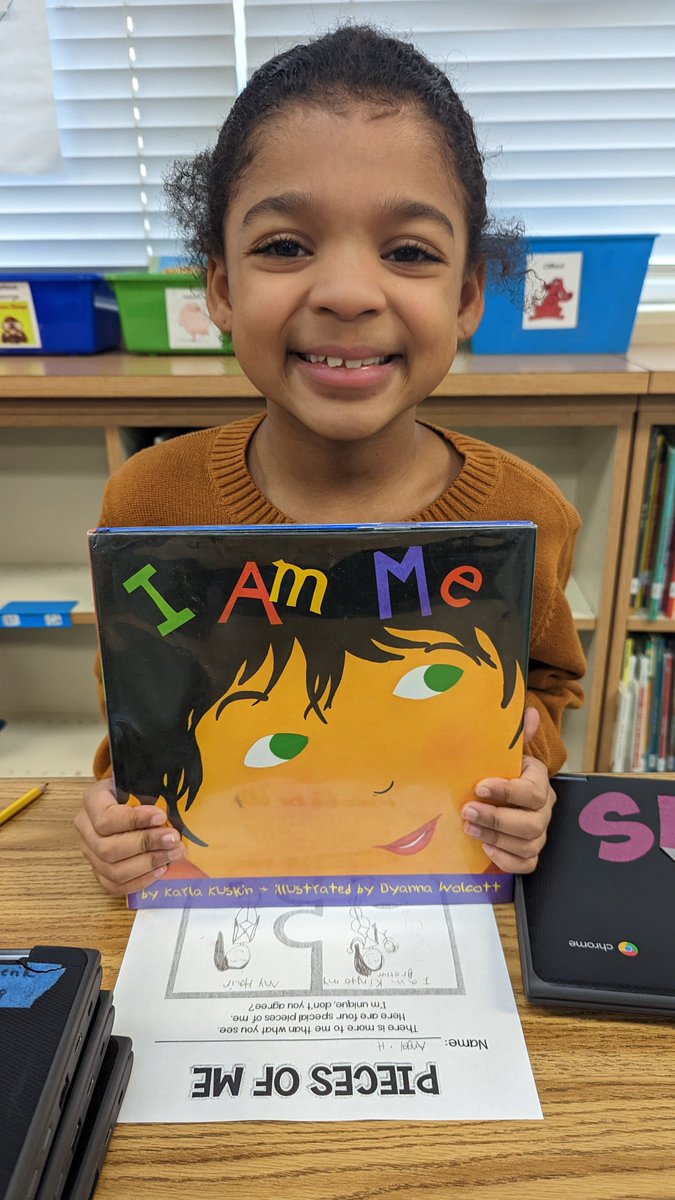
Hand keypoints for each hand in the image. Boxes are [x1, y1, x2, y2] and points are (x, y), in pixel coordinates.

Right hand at [74, 778, 185, 895]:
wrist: (127, 798)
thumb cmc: (136, 790)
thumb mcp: (140, 782)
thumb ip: (151, 791)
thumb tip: (170, 812)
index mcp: (92, 800)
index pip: (106, 818)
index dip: (134, 821)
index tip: (161, 817)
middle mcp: (85, 828)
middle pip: (108, 848)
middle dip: (145, 845)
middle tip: (174, 839)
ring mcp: (90, 852)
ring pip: (112, 870)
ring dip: (147, 864)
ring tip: (173, 854)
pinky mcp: (99, 871)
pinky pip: (115, 885)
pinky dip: (140, 880)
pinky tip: (161, 869)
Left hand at [461, 707, 554, 873]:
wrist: (505, 791)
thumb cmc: (502, 769)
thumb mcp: (505, 751)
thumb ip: (515, 734)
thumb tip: (529, 712)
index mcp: (539, 781)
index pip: (532, 792)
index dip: (507, 792)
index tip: (479, 787)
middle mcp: (544, 809)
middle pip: (532, 823)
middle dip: (497, 819)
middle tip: (467, 811)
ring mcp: (539, 833)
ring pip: (529, 844)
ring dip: (496, 838)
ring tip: (469, 828)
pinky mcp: (529, 852)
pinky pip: (528, 865)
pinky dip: (507, 860)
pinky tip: (486, 849)